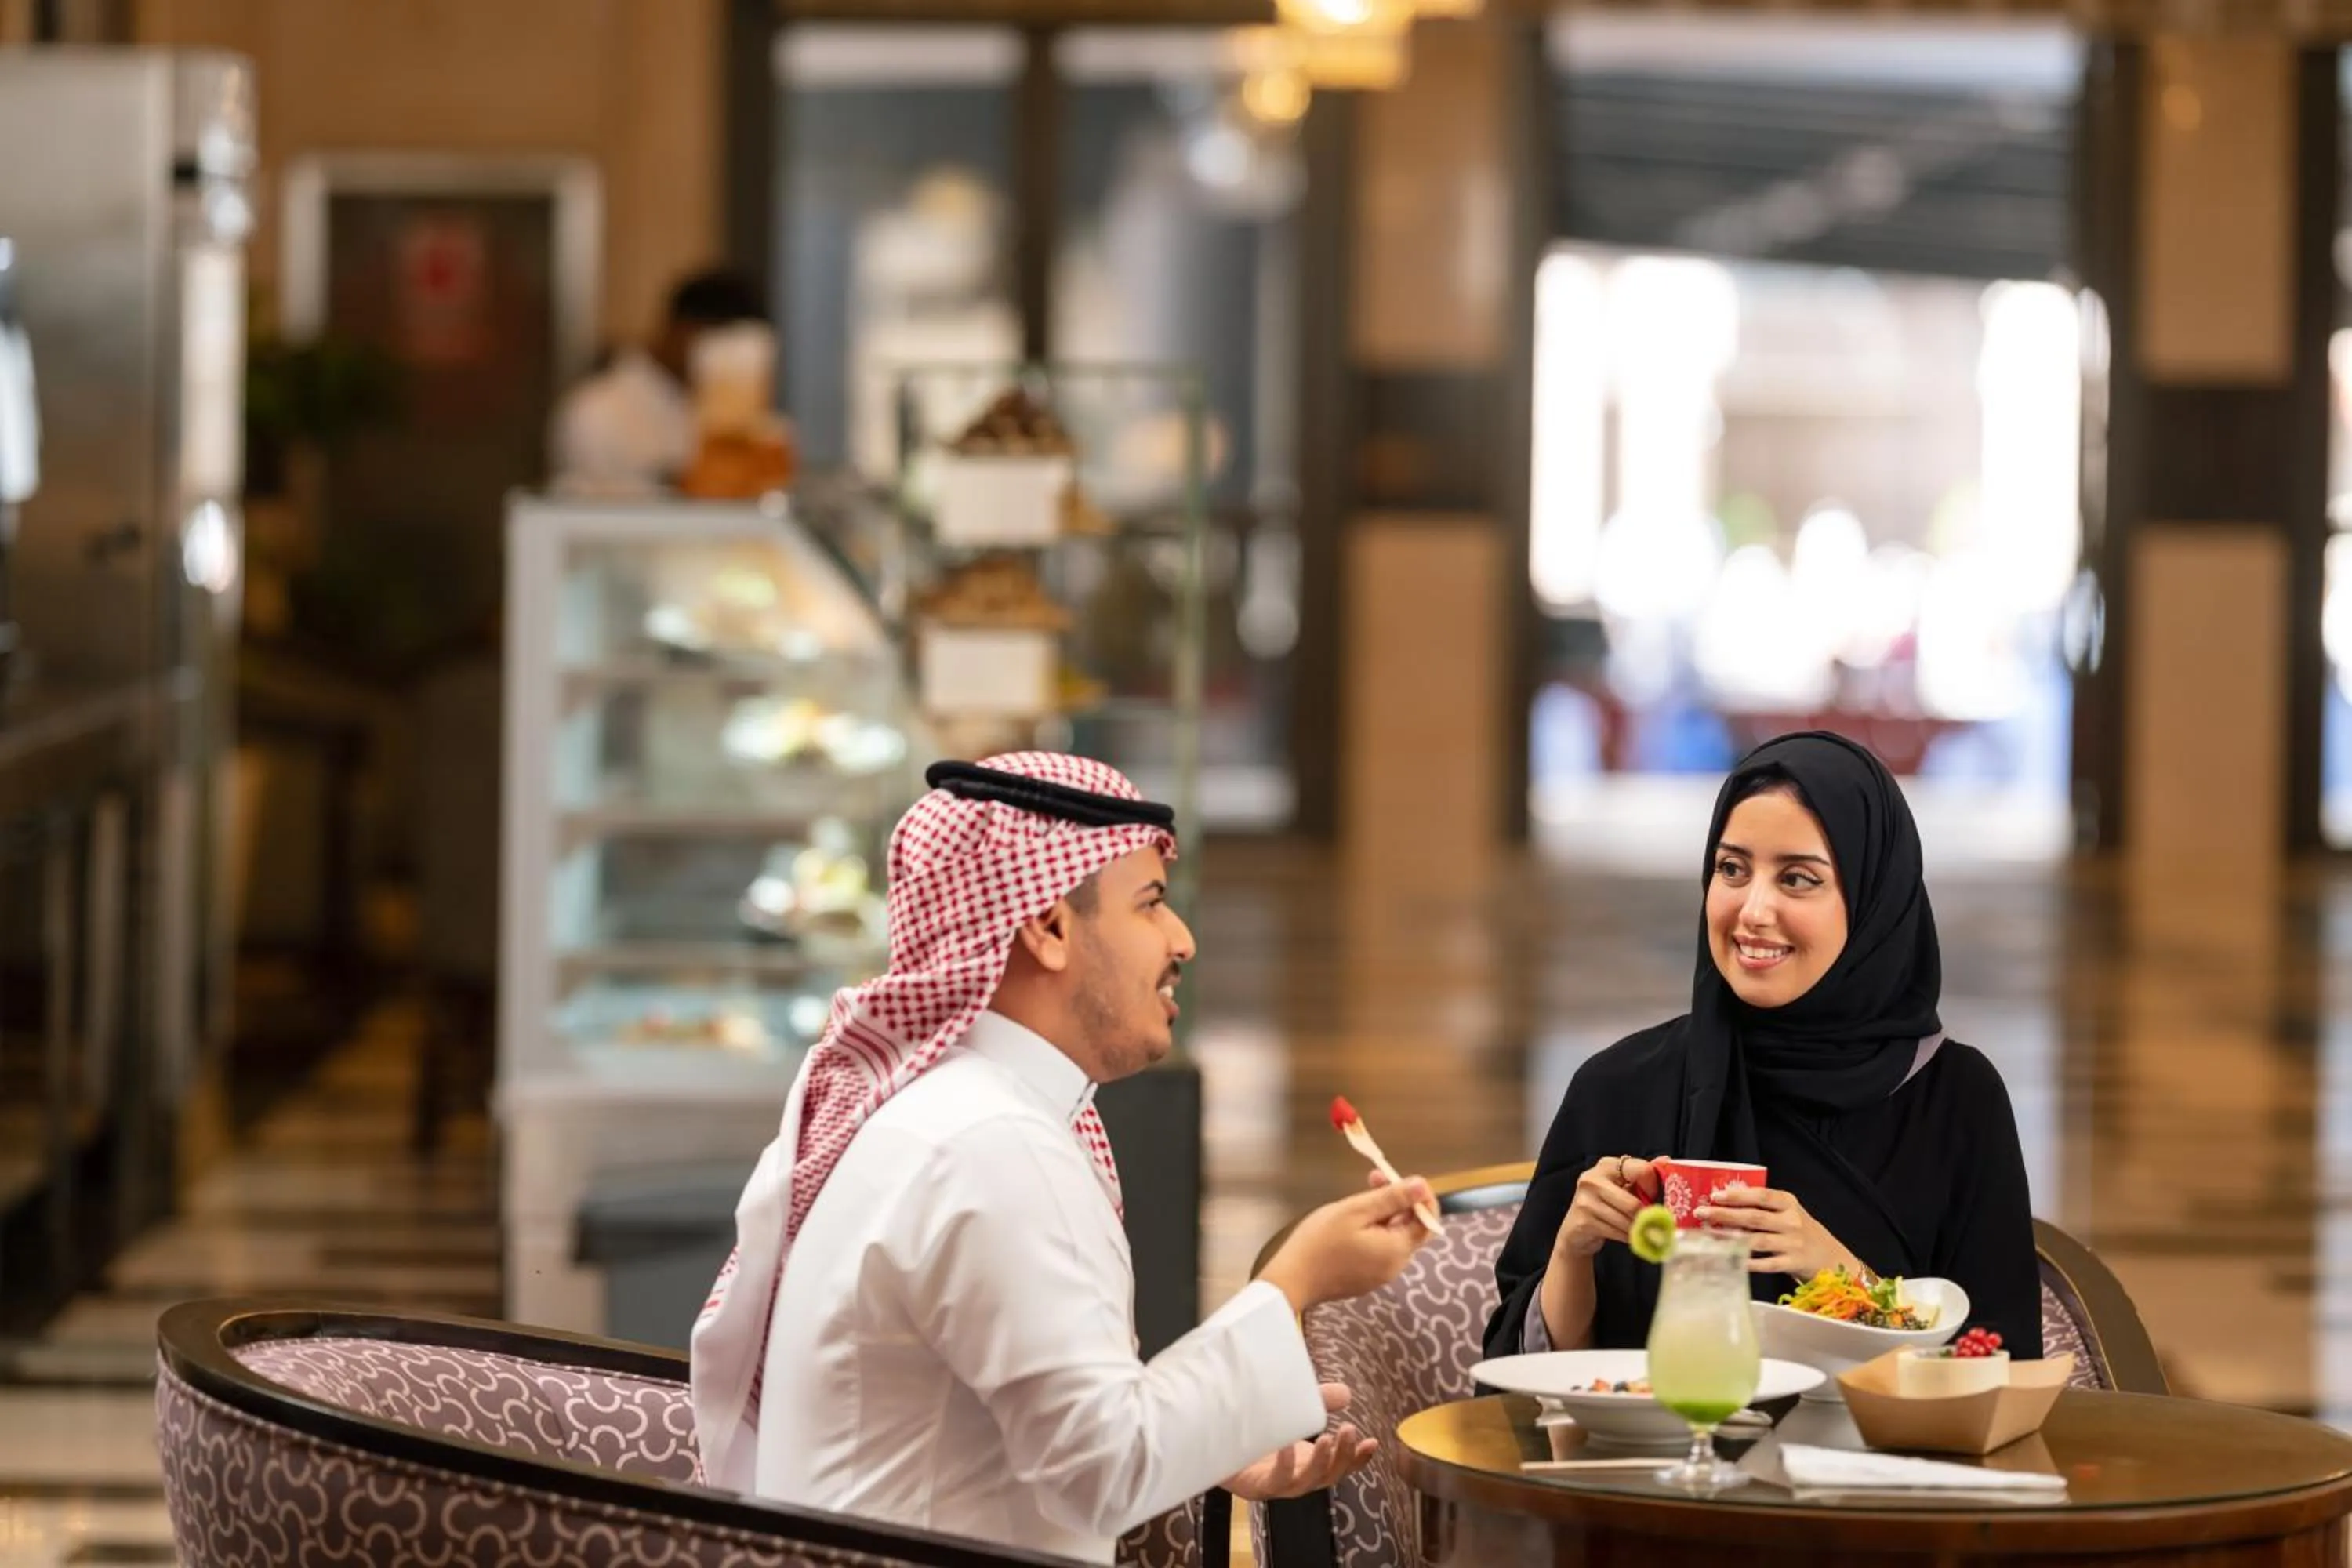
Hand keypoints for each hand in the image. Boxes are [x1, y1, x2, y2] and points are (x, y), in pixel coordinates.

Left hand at [1222, 1384, 1377, 1500]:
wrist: (1215, 1447)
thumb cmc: (1257, 1433)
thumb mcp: (1291, 1415)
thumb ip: (1317, 1403)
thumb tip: (1345, 1392)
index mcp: (1309, 1464)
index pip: (1341, 1467)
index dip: (1358, 1458)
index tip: (1373, 1442)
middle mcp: (1297, 1478)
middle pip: (1328, 1476)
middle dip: (1343, 1456)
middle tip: (1350, 1430)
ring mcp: (1277, 1484)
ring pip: (1306, 1482)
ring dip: (1320, 1463)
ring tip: (1327, 1439)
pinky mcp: (1255, 1485)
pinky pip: (1274, 1478)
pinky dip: (1283, 1463)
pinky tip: (1286, 1445)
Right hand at [1258, 1177, 1436, 1312]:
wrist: (1289, 1282)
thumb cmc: (1319, 1243)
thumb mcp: (1355, 1211)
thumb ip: (1391, 1198)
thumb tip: (1422, 1185)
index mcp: (1397, 1250)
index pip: (1428, 1221)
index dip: (1420, 1196)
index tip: (1398, 1177)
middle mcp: (1395, 1267)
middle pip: (1409, 1228)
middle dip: (1397, 1200)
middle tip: (1372, 1177)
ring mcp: (1379, 1275)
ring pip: (1393, 1237)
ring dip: (1383, 1214)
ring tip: (1356, 1199)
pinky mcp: (1364, 1279)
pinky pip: (1379, 1250)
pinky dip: (1372, 1231)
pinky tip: (1349, 1223)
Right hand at [1552, 1155, 1663, 1260]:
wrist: (1576, 1231)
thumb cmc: (1604, 1204)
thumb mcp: (1623, 1185)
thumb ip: (1643, 1174)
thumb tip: (1666, 1160)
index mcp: (1606, 1165)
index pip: (1641, 1171)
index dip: (1653, 1187)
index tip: (1652, 1197)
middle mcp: (1593, 1179)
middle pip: (1634, 1204)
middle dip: (1646, 1217)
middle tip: (1652, 1222)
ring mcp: (1586, 1201)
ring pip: (1627, 1221)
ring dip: (1638, 1230)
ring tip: (1641, 1230)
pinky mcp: (1584, 1222)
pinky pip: (1618, 1233)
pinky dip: (1629, 1238)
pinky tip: (1628, 1236)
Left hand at [1695, 1185, 1861, 1278]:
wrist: (1833, 1259)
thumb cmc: (1802, 1232)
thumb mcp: (1789, 1213)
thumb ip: (1764, 1207)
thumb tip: (1724, 1204)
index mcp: (1789, 1203)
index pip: (1761, 1196)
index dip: (1738, 1195)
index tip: (1716, 1195)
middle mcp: (1791, 1221)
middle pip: (1754, 1217)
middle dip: (1725, 1215)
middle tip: (1702, 1213)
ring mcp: (1793, 1243)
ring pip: (1757, 1239)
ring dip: (1731, 1237)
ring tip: (1710, 1235)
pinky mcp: (1793, 1263)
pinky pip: (1767, 1263)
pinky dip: (1749, 1262)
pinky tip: (1732, 1259)